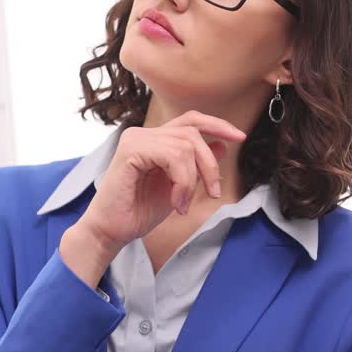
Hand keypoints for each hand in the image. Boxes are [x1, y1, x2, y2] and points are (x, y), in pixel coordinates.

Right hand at [77, 111, 246, 253]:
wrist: (112, 231)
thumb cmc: (138, 211)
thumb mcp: (178, 187)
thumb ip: (195, 166)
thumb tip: (222, 146)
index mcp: (153, 140)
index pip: (190, 121)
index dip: (217, 124)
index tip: (240, 137)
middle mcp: (143, 134)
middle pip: (193, 133)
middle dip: (210, 164)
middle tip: (213, 193)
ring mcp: (135, 139)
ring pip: (185, 145)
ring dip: (193, 179)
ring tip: (183, 203)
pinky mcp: (130, 151)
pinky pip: (172, 156)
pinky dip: (182, 181)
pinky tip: (176, 200)